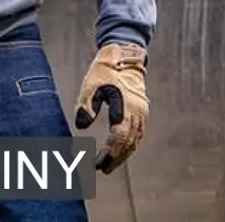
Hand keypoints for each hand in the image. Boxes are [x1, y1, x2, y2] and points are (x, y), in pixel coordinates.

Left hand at [74, 42, 148, 173]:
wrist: (123, 55)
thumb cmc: (105, 70)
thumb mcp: (90, 85)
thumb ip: (85, 105)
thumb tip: (81, 126)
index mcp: (127, 107)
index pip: (119, 138)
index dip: (109, 154)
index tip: (97, 164)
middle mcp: (139, 113)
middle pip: (128, 143)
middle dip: (116, 159)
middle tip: (102, 170)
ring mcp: (142, 113)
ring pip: (135, 141)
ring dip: (123, 154)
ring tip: (110, 165)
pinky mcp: (142, 111)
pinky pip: (137, 134)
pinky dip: (129, 145)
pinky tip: (121, 151)